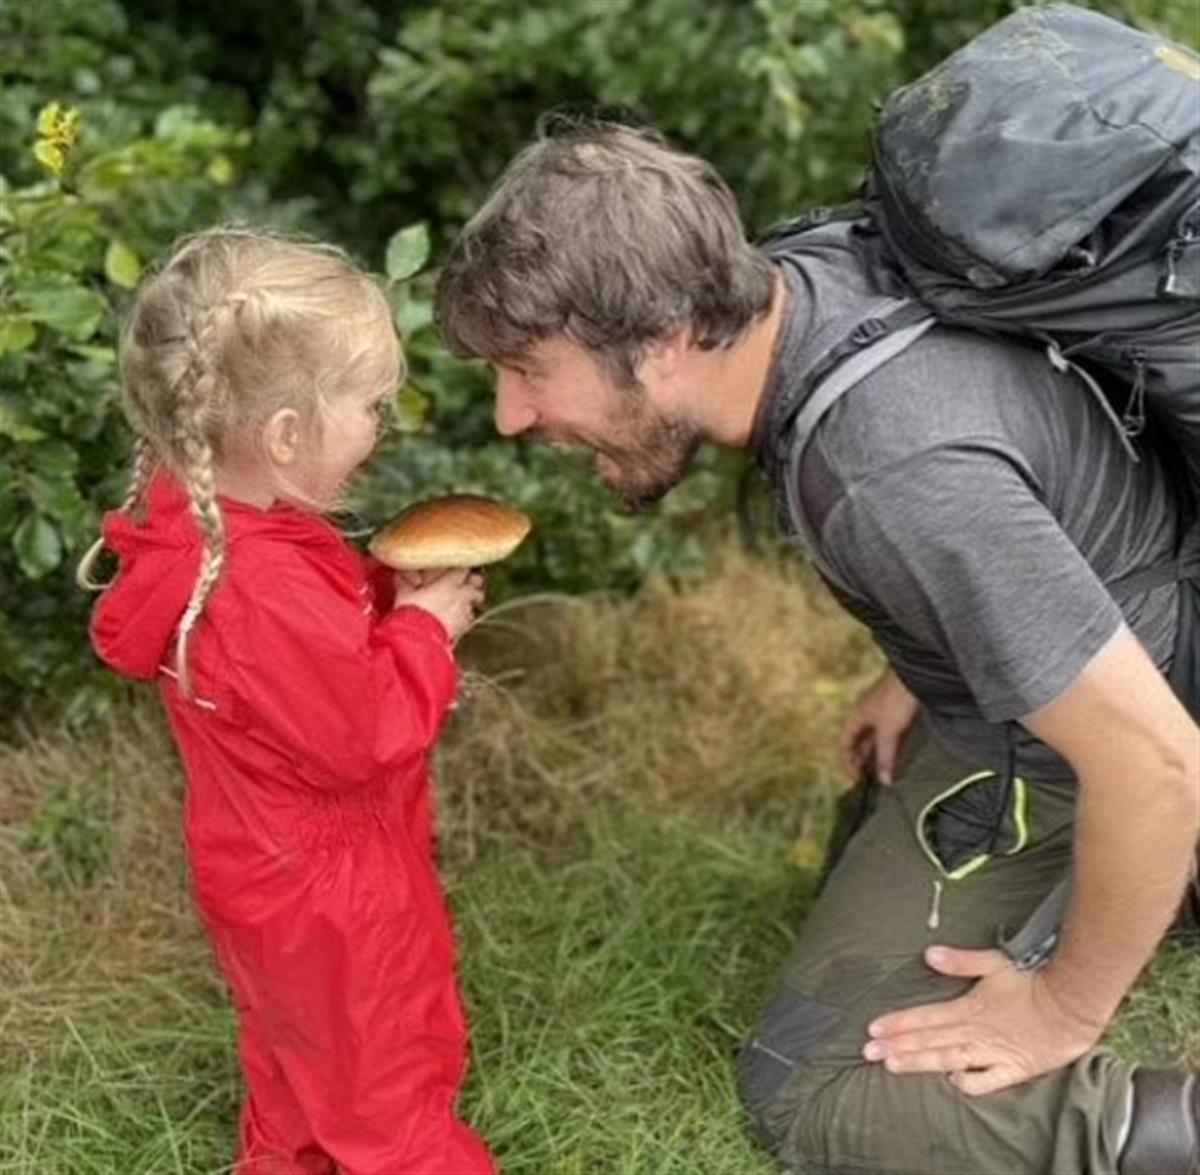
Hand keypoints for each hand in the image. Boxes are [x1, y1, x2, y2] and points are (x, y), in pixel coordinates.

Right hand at [393, 568, 484, 641]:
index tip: (459, 571)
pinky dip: (465, 620)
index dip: (462, 570)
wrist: (417, 638)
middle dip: (474, 585)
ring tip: (461, 606)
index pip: (462, 571)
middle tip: (468, 586)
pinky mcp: (463, 628)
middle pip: (476, 585)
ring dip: (469, 604)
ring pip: (473, 604)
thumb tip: (399, 575)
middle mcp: (460, 596)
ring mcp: (463, 613)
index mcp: (448, 584)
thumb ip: (405, 583)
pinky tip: (457, 622)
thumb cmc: (411, 612)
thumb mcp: (404, 595)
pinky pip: (468, 621)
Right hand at [840, 668, 918, 783]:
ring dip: (874, 752)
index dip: (847, 761)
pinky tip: (894, 752)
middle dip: (860, 758)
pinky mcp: (893, 710)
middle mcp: (865, 714)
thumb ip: (885, 757)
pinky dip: (886, 745)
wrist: (914, 677)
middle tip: (867, 776)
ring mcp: (879, 712)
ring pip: (872, 737)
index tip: (855, 778)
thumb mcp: (888, 732)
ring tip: (880, 767)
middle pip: (857, 740)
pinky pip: (885, 732)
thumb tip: (884, 780)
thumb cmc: (896, 698)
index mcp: (856, 716)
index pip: (845, 743)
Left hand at [861, 946, 1104, 1094]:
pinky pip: (985, 1082)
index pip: (925, 1017)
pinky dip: (966, 1083)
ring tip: (892, 1065)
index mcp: (969, 1009)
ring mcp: (992, 1054)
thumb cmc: (1031, 983)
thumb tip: (929, 954)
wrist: (1071, 1007)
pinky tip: (948, 1081)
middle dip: (897, 1045)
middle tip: (869, 1051)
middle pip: (930, 1041)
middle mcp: (976, 1034)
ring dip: (919, 1063)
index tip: (874, 1028)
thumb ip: (960, 961)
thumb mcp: (994, 963)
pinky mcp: (1012, 1069)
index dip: (898, 1023)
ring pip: (948, 1060)